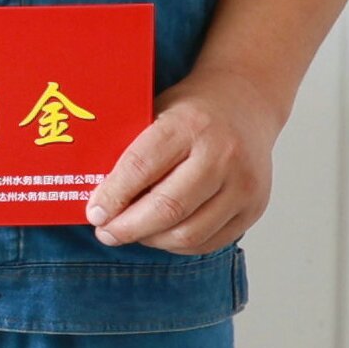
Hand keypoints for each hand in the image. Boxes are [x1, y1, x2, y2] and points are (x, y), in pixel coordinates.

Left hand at [89, 68, 283, 252]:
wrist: (247, 103)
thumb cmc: (191, 111)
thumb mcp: (155, 111)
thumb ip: (130, 148)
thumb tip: (96, 196)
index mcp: (190, 125)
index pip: (141, 168)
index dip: (112, 196)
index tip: (93, 213)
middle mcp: (223, 156)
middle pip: (168, 208)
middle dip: (128, 227)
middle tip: (106, 232)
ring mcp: (244, 185)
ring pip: (189, 233)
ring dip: (151, 240)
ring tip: (131, 233)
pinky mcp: (255, 208)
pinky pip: (209, 242)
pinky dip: (178, 244)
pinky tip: (161, 234)